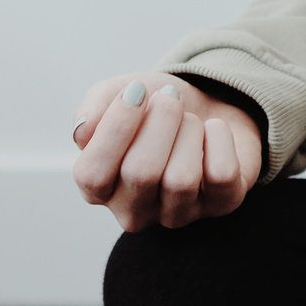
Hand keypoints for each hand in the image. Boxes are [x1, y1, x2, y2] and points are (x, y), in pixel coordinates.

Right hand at [71, 72, 263, 231]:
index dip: (114, 128)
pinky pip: (221, 175)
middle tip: (169, 97)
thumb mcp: (117, 95)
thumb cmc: (153, 108)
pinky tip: (213, 132)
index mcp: (98, 188)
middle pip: (140, 174)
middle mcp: (134, 211)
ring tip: (189, 119)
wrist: (207, 103)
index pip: (92, 175)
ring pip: (181, 179)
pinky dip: (220, 138)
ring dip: (189, 130)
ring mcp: (178, 214)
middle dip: (160, 122)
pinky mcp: (221, 205)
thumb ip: (92, 109)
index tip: (135, 91)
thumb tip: (83, 130)